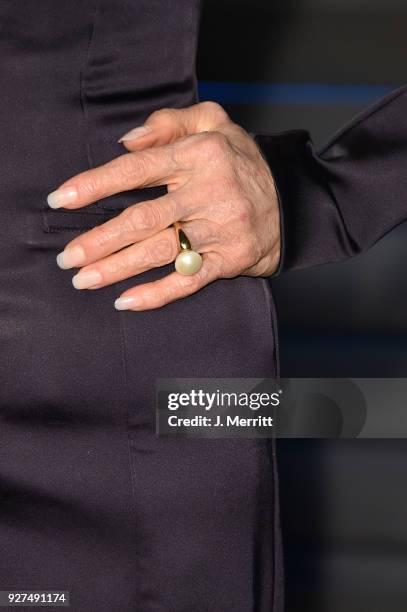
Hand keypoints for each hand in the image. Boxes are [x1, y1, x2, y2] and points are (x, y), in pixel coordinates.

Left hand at [47, 102, 279, 310]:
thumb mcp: (213, 122)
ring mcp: (222, 228)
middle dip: (100, 239)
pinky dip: (158, 294)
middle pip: (144, 218)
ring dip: (118, 268)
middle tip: (68, 257)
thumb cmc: (242, 162)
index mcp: (200, 154)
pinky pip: (190, 280)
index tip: (62, 200)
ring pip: (162, 251)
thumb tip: (125, 141)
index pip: (137, 169)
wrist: (292, 200)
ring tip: (84, 279)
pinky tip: (127, 300)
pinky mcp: (232, 258)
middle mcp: (211, 191)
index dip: (95, 185)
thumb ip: (167, 123)